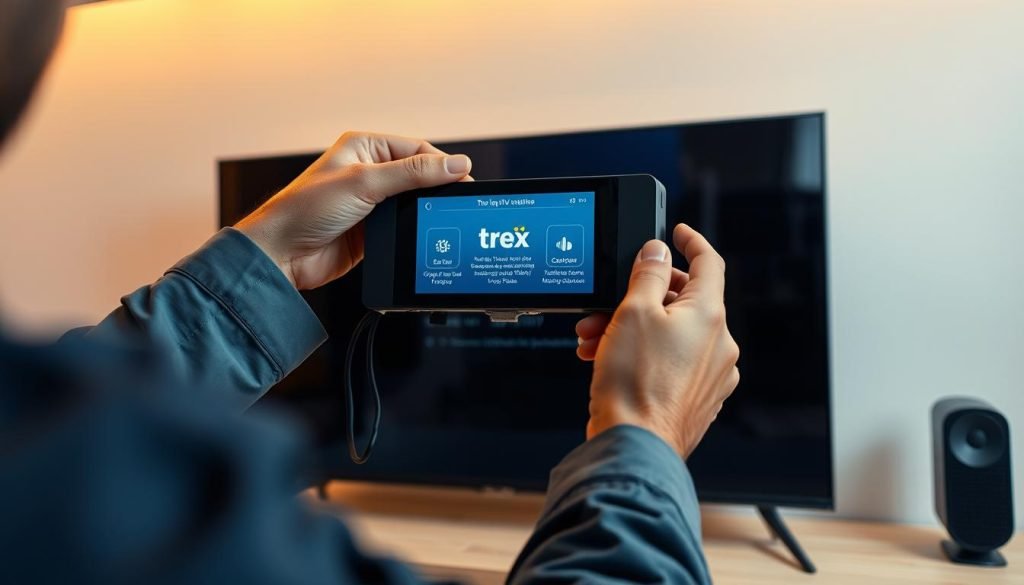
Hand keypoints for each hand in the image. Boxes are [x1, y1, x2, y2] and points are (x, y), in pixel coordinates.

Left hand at [235, 131, 471, 289]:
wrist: (281, 255)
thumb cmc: (305, 210)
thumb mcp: (364, 183)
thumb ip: (412, 174)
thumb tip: (455, 164)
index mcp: (365, 147)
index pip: (417, 150)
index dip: (443, 165)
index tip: (465, 180)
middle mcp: (369, 171)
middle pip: (420, 176)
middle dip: (439, 188)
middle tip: (461, 203)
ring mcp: (371, 202)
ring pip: (414, 203)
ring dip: (426, 211)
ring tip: (445, 220)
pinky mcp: (372, 230)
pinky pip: (403, 225)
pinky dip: (415, 230)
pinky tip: (425, 235)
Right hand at [574, 224, 739, 457]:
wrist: (633, 446)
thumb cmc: (634, 384)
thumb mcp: (633, 312)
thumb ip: (648, 273)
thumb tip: (657, 252)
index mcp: (710, 316)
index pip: (710, 263)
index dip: (692, 242)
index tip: (678, 234)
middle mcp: (719, 345)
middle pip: (683, 301)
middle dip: (641, 296)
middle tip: (610, 301)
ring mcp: (711, 376)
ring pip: (671, 334)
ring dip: (633, 329)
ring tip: (596, 339)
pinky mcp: (697, 399)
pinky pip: (671, 363)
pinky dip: (643, 355)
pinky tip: (611, 362)